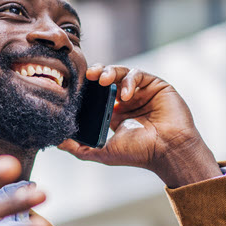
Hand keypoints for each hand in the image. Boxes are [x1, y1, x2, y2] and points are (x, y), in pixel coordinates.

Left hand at [57, 65, 221, 186]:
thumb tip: (57, 142)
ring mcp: (142, 91)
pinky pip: (138, 74)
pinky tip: (125, 95)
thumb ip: (80, 148)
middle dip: (96, 73)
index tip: (75, 86)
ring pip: (121, 72)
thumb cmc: (139, 154)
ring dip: (109, 72)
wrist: (168, 151)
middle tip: (87, 75)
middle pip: (107, 78)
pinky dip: (129, 80)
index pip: (96, 92)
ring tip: (102, 79)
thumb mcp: (103, 151)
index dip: (86, 86)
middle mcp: (127, 100)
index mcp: (115, 112)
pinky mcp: (156, 85)